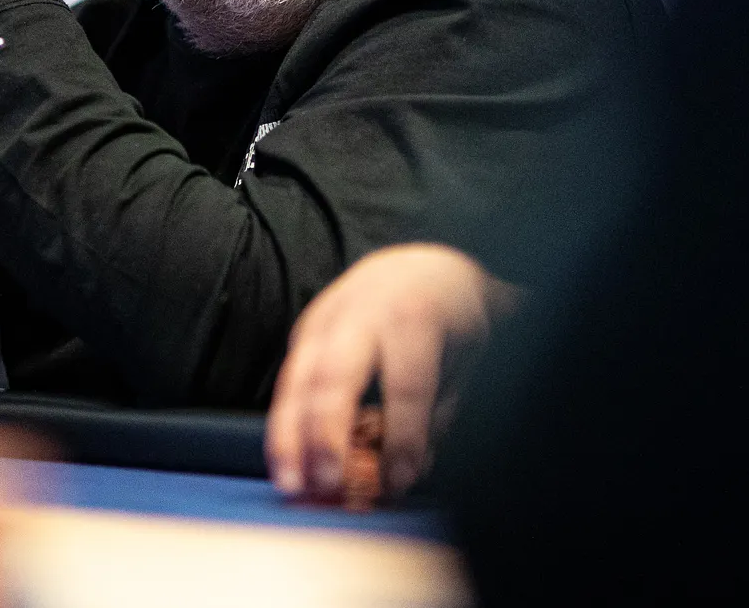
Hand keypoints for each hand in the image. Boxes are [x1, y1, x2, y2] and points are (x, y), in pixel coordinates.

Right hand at [265, 244, 518, 501]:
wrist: (417, 265)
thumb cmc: (447, 317)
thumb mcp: (465, 357)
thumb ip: (439, 414)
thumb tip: (409, 472)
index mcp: (416, 314)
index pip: (407, 383)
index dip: (403, 437)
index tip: (400, 482)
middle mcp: (364, 311)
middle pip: (337, 373)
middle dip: (327, 432)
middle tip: (327, 484)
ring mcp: (326, 318)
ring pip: (298, 378)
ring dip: (289, 435)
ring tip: (290, 484)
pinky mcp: (305, 331)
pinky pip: (289, 380)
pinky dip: (284, 424)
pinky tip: (286, 464)